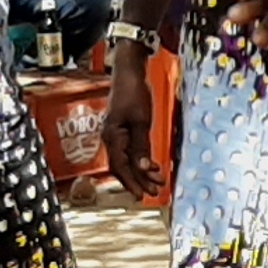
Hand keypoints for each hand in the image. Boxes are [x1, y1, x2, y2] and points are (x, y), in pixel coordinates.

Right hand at [105, 43, 177, 202]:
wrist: (129, 73)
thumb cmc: (134, 93)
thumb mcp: (141, 121)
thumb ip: (141, 146)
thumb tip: (142, 168)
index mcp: (112, 137)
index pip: (120, 166)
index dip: (132, 182)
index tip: (143, 195)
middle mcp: (111, 138)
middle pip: (123, 167)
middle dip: (138, 181)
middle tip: (154, 192)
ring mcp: (116, 135)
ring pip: (127, 160)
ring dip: (141, 172)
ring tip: (157, 182)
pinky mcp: (123, 130)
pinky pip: (130, 151)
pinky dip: (140, 160)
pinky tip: (150, 166)